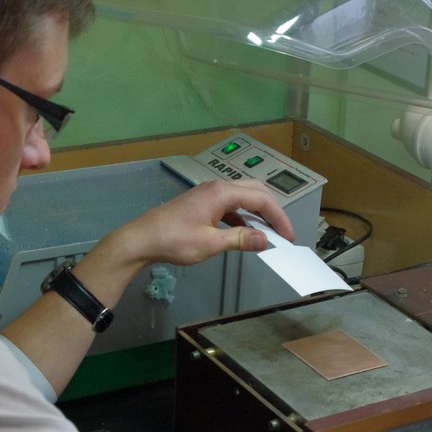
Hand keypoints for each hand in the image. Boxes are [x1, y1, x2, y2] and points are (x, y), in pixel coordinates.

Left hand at [103, 179, 294, 269]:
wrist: (142, 239)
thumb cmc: (173, 240)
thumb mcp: (211, 244)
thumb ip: (241, 240)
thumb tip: (266, 240)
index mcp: (222, 193)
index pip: (262, 200)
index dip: (279, 218)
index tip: (289, 237)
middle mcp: (218, 187)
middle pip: (256, 192)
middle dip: (272, 211)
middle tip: (283, 233)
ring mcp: (209, 194)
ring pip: (243, 197)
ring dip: (258, 214)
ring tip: (268, 234)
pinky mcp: (202, 203)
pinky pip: (230, 205)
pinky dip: (242, 217)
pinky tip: (244, 234)